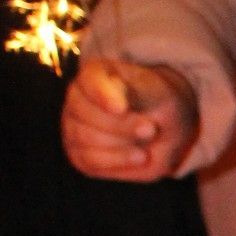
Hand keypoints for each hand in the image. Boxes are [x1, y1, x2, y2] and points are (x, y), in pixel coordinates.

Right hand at [62, 57, 198, 180]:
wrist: (162, 127)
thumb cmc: (157, 103)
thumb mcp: (158, 93)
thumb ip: (141, 94)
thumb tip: (120, 108)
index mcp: (95, 74)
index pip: (90, 81)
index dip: (103, 95)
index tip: (122, 108)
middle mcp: (77, 99)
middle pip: (87, 114)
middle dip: (121, 126)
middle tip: (151, 130)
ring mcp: (73, 127)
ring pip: (87, 139)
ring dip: (121, 146)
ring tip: (147, 150)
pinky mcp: (80, 155)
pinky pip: (91, 161)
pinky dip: (117, 161)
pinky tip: (139, 158)